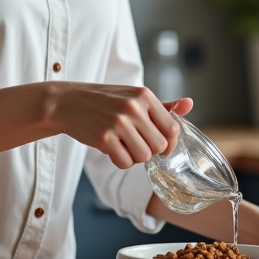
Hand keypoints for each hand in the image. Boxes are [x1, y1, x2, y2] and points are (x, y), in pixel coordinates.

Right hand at [48, 81, 192, 168]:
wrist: (68, 102)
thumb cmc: (105, 101)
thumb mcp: (134, 96)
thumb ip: (163, 105)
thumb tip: (190, 104)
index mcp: (145, 95)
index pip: (172, 128)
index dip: (168, 143)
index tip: (159, 145)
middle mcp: (134, 107)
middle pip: (159, 146)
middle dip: (149, 151)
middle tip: (135, 144)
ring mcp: (118, 122)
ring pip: (143, 156)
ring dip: (135, 157)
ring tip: (123, 145)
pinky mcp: (104, 137)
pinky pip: (125, 163)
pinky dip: (120, 161)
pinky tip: (112, 149)